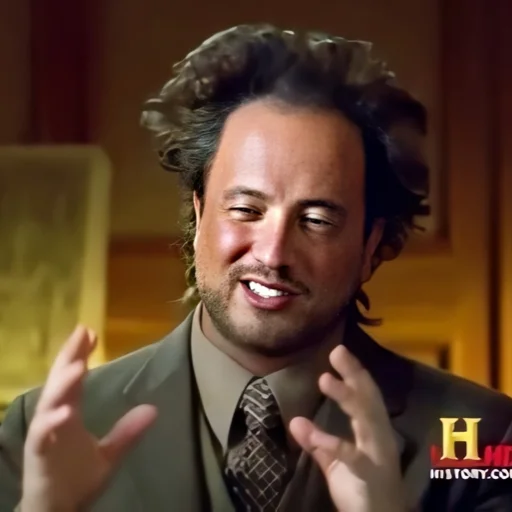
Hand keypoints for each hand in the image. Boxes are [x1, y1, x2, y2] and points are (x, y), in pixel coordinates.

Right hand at [21, 326, 156, 511]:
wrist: (57, 511)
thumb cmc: (76, 479)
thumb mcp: (109, 453)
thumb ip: (127, 432)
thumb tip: (153, 409)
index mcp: (69, 414)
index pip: (74, 378)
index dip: (80, 355)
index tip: (91, 333)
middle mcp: (55, 418)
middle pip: (60, 381)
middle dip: (69, 356)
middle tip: (82, 332)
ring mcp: (45, 435)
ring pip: (50, 403)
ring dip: (63, 384)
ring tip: (79, 366)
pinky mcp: (39, 455)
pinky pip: (43, 436)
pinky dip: (51, 422)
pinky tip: (65, 411)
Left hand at [289, 345, 404, 511]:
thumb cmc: (361, 489)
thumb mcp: (336, 463)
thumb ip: (318, 442)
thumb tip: (295, 421)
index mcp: (373, 432)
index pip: (366, 396)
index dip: (354, 373)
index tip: (339, 352)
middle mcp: (380, 437)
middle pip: (370, 399)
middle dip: (355, 374)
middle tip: (338, 351)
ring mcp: (378, 454)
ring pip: (367, 418)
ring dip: (347, 397)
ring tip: (324, 379)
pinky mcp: (370, 473)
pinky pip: (350, 455)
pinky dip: (330, 441)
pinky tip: (308, 430)